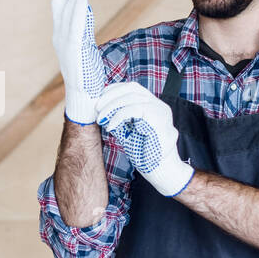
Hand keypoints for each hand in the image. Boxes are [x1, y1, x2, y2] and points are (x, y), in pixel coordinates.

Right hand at [51, 0, 103, 124]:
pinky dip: (79, 7)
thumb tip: (86, 6)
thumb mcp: (84, 44)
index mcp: (61, 34)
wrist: (85, 97)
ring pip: (67, 10)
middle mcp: (59, 36)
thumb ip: (83, 26)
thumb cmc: (87, 73)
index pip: (59, 4)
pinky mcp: (74, 50)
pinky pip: (75, 24)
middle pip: (58, 2)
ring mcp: (65, 43)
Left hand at [96, 82, 194, 196]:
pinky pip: (135, 110)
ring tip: (101, 118)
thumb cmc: (146, 153)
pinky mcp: (159, 119)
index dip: (114, 90)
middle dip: (110, 96)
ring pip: (132, 97)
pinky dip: (119, 116)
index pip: (132, 87)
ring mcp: (161, 110)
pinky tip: (111, 126)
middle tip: (97, 108)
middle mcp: (159, 105)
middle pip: (132, 88)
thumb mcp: (130, 131)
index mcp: (153, 105)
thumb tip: (102, 109)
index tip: (100, 99)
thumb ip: (121, 118)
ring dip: (112, 106)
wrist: (162, 170)